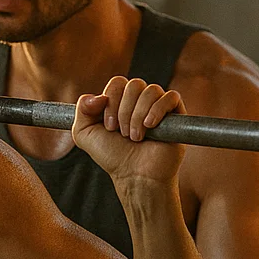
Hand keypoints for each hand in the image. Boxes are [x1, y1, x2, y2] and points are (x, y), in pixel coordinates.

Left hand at [71, 76, 185, 183]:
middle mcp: (140, 100)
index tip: (109, 127)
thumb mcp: (84, 134)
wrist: (134, 175)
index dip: (111, 101)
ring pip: (151, 90)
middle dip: (124, 111)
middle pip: (134, 85)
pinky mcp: (176, 114)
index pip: (118, 83)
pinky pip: (171, 96)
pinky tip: (150, 126)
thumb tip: (97, 96)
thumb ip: (82, 110)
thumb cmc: (112, 155)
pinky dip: (157, 110)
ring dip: (138, 116)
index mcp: (120, 100)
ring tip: (135, 137)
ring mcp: (158, 106)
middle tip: (122, 133)